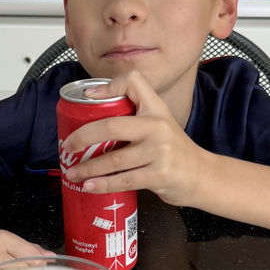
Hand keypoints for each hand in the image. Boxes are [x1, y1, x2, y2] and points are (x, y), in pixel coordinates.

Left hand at [62, 70, 206, 206]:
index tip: (87, 96)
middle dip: (83, 137)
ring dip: (88, 168)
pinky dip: (103, 185)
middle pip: (111, 126)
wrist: (202, 175)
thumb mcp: (161, 124)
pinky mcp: (159, 175)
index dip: (108, 86)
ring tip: (73, 172)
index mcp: (156, 110)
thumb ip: (135, 118)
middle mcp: (157, 127)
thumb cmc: (174, 150)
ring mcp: (159, 152)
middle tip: (68, 146)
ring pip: (113, 160)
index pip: (133, 83)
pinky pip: (124, 180)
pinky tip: (90, 186)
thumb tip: (93, 123)